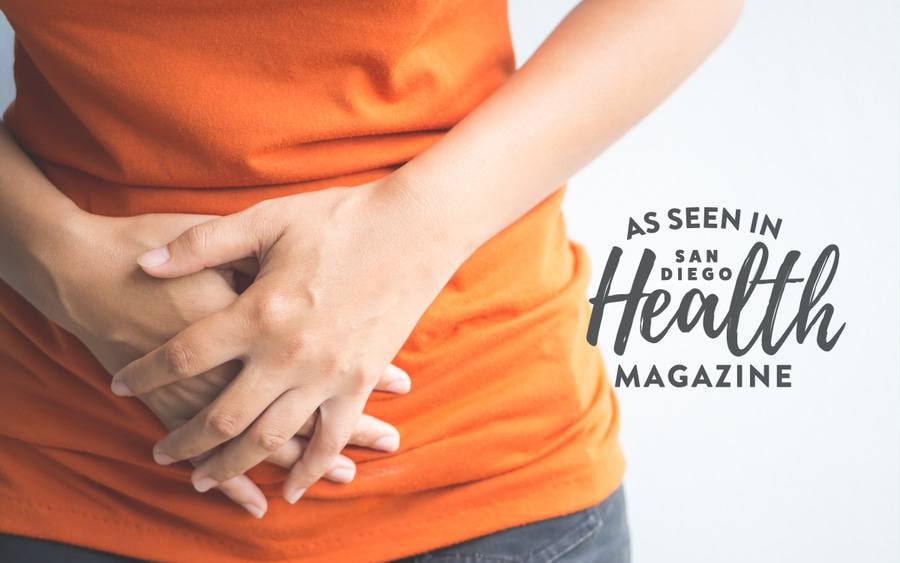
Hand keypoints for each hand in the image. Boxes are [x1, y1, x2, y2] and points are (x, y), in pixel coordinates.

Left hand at [50, 211, 409, 516]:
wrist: (414, 229)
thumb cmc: (339, 219)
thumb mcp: (267, 220)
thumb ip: (203, 244)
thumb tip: (143, 265)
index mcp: (259, 313)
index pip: (184, 357)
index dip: (144, 373)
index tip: (121, 384)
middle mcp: (287, 354)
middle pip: (221, 415)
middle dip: (184, 440)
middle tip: (161, 453)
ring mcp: (327, 374)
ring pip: (270, 437)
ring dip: (233, 464)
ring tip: (205, 478)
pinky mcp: (361, 381)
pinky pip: (331, 437)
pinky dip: (310, 469)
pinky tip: (290, 489)